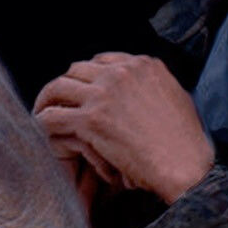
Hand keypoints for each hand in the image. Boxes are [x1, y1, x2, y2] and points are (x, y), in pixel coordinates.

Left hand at [35, 53, 213, 204]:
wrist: (187, 167)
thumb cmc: (186, 143)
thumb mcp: (177, 98)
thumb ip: (152, 87)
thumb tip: (139, 92)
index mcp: (144, 65)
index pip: (102, 60)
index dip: (89, 77)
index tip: (82, 91)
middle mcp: (121, 72)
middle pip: (77, 69)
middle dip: (66, 85)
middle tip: (58, 102)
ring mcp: (104, 94)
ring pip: (59, 87)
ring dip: (47, 100)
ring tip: (43, 114)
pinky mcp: (91, 119)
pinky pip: (53, 115)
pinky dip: (42, 122)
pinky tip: (40, 132)